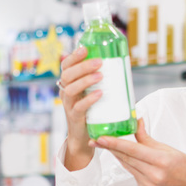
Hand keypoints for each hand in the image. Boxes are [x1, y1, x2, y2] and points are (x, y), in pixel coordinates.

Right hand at [58, 46, 103, 170]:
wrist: (83, 137)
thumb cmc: (91, 111)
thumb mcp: (92, 92)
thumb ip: (99, 80)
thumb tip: (119, 64)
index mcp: (69, 83)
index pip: (66, 66)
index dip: (73, 56)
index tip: (85, 48)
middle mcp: (66, 92)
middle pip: (67, 75)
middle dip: (83, 66)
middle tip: (99, 62)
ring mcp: (69, 105)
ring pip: (71, 89)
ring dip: (86, 80)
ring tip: (100, 76)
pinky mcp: (75, 117)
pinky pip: (79, 106)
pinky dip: (89, 99)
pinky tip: (99, 94)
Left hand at [93, 118, 185, 185]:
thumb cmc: (183, 165)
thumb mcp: (168, 148)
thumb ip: (147, 138)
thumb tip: (135, 121)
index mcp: (162, 161)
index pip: (134, 150)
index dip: (115, 144)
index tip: (101, 138)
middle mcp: (154, 175)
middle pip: (126, 158)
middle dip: (109, 148)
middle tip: (94, 139)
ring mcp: (148, 184)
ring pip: (126, 165)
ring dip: (115, 154)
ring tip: (103, 144)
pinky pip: (131, 172)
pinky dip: (126, 162)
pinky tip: (120, 155)